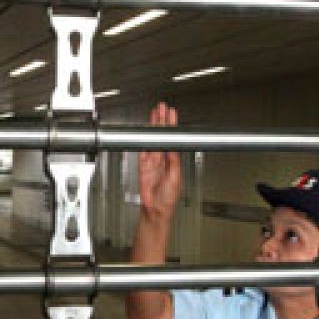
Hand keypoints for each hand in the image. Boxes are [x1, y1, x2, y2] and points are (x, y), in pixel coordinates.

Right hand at [139, 102, 182, 220]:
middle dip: (162, 122)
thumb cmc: (168, 199)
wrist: (155, 209)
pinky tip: (144, 132)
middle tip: (162, 108)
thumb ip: (174, 162)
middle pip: (161, 136)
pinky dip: (143, 141)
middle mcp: (163, 159)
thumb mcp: (175, 178)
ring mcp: (152, 162)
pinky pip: (142, 151)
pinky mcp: (143, 166)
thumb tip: (173, 148)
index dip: (171, 126)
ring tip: (154, 115)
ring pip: (152, 140)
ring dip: (153, 127)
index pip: (172, 139)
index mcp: (173, 161)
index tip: (172, 114)